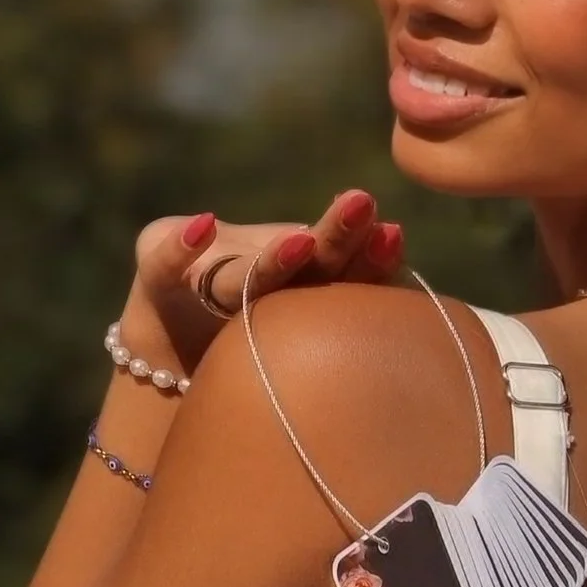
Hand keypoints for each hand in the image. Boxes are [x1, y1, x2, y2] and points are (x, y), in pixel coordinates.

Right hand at [122, 189, 403, 376]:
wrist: (173, 382)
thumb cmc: (253, 372)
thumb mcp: (302, 370)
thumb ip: (349, 353)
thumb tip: (429, 380)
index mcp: (304, 291)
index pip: (344, 274)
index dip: (370, 259)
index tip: (396, 238)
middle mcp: (260, 273)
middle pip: (303, 258)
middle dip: (334, 234)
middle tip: (362, 205)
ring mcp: (207, 275)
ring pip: (241, 269)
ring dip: (271, 257)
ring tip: (301, 243)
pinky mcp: (158, 279)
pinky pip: (163, 266)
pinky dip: (179, 252)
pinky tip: (201, 229)